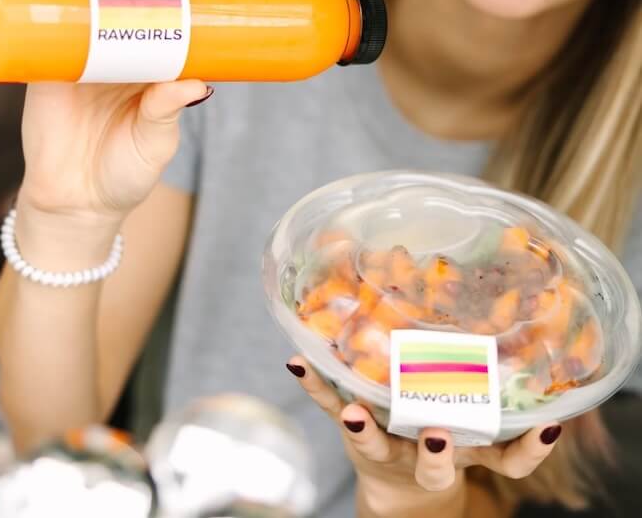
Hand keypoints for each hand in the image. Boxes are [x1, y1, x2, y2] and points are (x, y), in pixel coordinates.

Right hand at [19, 0, 231, 226]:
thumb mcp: (155, 143)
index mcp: (160, 73)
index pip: (182, 20)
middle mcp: (128, 57)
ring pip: (102, 0)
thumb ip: (167, 112)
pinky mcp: (54, 62)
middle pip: (144, 0)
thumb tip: (196, 83)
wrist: (77, 201)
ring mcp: (91, 56)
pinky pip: (55, 19)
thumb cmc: (125, 173)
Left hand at [287, 356, 561, 516]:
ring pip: (376, 443)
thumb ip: (502, 410)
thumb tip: (542, 358)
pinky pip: (333, 406)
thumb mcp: (477, 436)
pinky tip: (297, 361)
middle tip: (440, 437)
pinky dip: (316, 385)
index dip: (528, 449)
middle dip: (438, 454)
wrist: (400, 486)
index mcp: (466, 454)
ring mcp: (387, 444)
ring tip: (355, 416)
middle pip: (435, 464)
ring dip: (364, 427)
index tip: (547, 428)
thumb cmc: (441, 446)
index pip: (507, 460)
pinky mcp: (355, 429)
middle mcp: (426, 453)